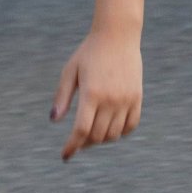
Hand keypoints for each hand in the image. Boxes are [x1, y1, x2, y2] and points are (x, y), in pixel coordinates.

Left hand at [50, 30, 142, 161]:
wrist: (118, 36)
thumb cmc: (89, 52)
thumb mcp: (70, 71)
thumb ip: (62, 97)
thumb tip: (54, 121)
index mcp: (91, 94)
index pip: (81, 130)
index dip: (71, 146)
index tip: (65, 156)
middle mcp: (110, 100)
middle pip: (97, 136)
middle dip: (84, 143)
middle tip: (76, 141)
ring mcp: (126, 100)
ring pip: (114, 135)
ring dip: (101, 140)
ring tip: (91, 135)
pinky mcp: (137, 98)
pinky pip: (131, 126)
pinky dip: (120, 133)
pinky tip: (110, 129)